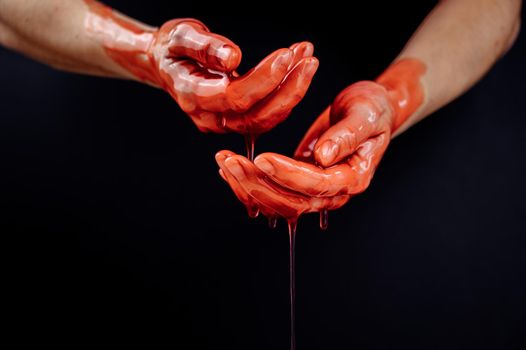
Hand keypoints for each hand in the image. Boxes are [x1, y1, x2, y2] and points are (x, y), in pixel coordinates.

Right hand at [92, 12, 317, 133]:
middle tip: (309, 59)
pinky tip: (297, 70)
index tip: (286, 55)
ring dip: (292, 91)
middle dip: (288, 89)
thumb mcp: (181, 36)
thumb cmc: (173, 49)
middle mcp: (208, 117)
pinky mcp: (235, 121)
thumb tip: (232, 57)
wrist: (166, 64)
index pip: (234, 96)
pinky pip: (265, 116)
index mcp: (191, 95)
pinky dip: (285, 95)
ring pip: (265, 119)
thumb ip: (206, 47)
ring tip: (307, 59)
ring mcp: (222, 124)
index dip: (263, 79)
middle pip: (256, 115)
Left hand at [215, 81, 395, 217]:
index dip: (287, 175)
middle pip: (291, 202)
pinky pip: (272, 192)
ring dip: (248, 186)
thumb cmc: (372, 111)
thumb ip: (347, 136)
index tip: (262, 158)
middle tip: (230, 161)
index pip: (317, 186)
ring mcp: (315, 190)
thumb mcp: (365, 115)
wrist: (371, 111)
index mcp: (353, 178)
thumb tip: (324, 155)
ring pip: (277, 203)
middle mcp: (334, 191)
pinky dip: (249, 184)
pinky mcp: (299, 181)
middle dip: (258, 184)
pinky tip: (229, 169)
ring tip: (224, 162)